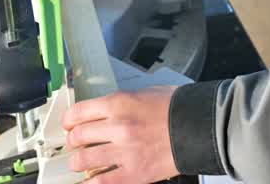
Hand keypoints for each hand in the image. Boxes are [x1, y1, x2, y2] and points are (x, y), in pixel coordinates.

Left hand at [63, 87, 179, 183]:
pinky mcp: (134, 174)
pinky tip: (91, 180)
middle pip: (77, 137)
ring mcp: (124, 152)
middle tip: (76, 145)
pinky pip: (101, 182)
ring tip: (81, 164)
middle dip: (73, 142)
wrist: (201, 126)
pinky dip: (92, 183)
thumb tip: (106, 112)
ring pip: (83, 161)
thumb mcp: (145, 94)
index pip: (78, 113)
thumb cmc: (179, 108)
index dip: (68, 121)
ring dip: (78, 163)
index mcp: (118, 104)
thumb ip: (122, 104)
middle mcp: (117, 127)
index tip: (69, 125)